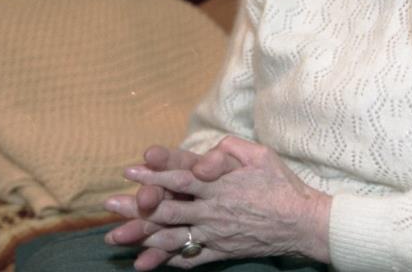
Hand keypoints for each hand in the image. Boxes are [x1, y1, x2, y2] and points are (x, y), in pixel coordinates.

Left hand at [117, 136, 331, 269]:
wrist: (302, 222)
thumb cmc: (282, 184)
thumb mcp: (259, 155)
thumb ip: (229, 150)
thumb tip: (204, 158)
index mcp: (220, 185)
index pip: (179, 179)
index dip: (153, 175)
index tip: (130, 171)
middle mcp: (213, 210)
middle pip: (167, 209)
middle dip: (136, 208)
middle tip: (109, 205)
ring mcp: (215, 234)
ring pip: (172, 236)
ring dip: (141, 236)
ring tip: (116, 238)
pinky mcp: (222, 251)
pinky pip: (190, 258)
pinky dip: (168, 260)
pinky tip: (147, 261)